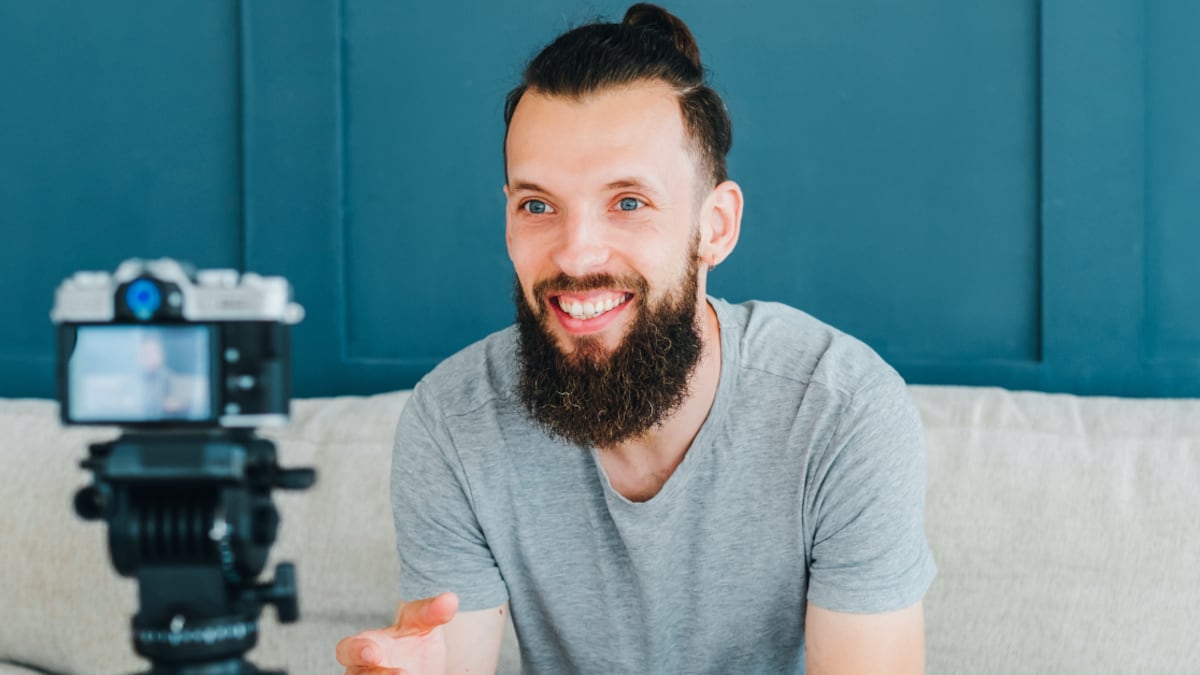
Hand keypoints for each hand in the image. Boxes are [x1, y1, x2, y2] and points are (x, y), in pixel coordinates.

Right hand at [336, 592, 458, 674]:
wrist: (421, 663)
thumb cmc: (413, 640)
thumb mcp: (421, 624)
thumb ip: (431, 612)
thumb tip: (451, 599)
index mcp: (366, 645)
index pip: (349, 648)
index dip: (357, 651)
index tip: (374, 653)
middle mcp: (363, 670)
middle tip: (405, 674)